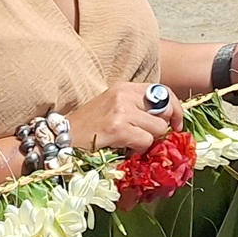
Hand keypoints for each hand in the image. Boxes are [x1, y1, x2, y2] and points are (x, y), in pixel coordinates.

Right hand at [65, 81, 181, 154]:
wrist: (60, 138)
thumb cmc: (87, 127)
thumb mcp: (114, 108)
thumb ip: (138, 109)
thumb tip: (167, 120)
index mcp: (125, 87)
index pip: (163, 91)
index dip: (175, 108)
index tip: (177, 123)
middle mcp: (124, 94)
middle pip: (165, 109)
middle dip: (162, 127)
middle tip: (151, 138)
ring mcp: (121, 110)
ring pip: (158, 127)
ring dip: (147, 140)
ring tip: (129, 143)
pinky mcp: (118, 128)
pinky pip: (145, 141)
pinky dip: (138, 149)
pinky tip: (123, 148)